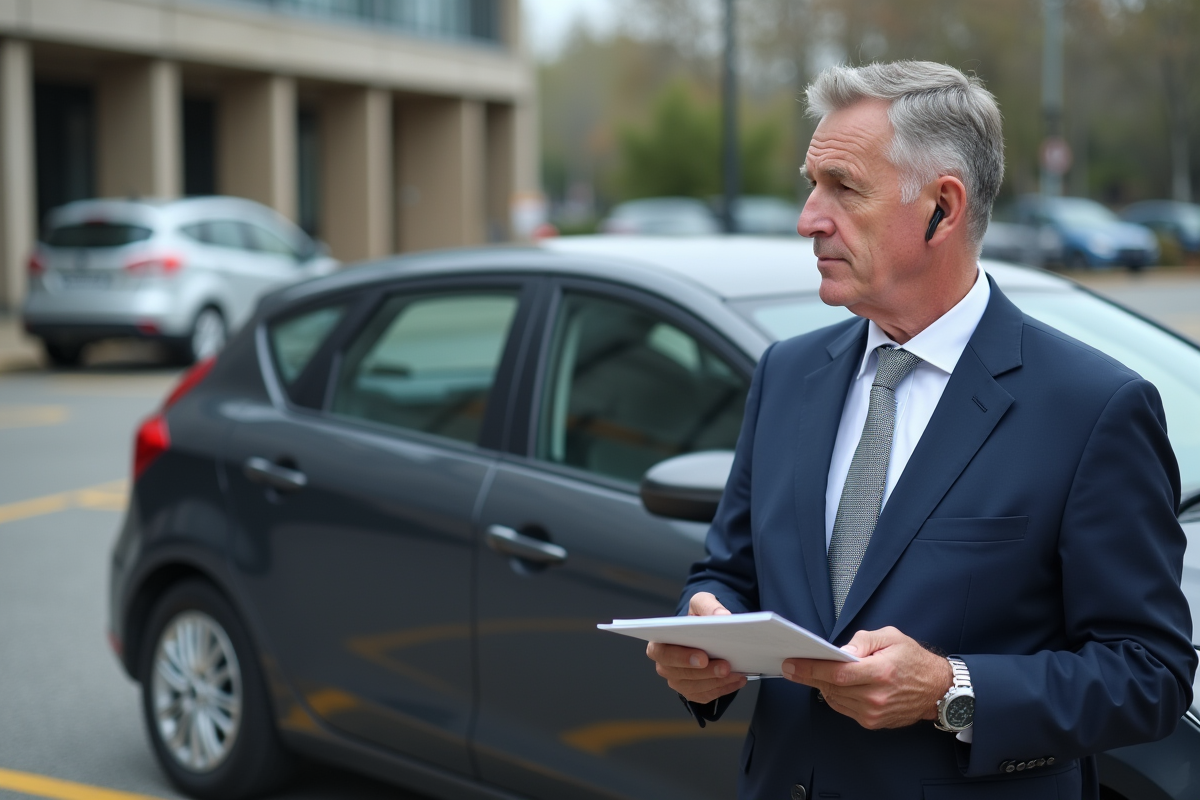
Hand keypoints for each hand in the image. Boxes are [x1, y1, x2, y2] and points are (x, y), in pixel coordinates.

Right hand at [646, 592, 746, 703]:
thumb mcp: (701, 603)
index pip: (662, 653)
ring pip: (695, 688)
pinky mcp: (692, 692)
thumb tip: (721, 617)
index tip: (703, 657)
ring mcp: (678, 681)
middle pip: (680, 674)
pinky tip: (738, 679)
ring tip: (737, 672)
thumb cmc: (698, 617)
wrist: (706, 631)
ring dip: (717, 682)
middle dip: (706, 672)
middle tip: (725, 667)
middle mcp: (665, 665)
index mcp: (660, 643)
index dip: (681, 657)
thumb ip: (708, 606)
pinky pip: (707, 695)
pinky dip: (724, 689)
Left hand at [781, 626, 951, 729]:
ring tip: (814, 672)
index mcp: (880, 672)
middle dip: (809, 675)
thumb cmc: (914, 660)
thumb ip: (863, 640)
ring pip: (834, 699)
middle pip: (831, 687)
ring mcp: (874, 712)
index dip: (811, 669)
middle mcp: (876, 696)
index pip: (837, 673)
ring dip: (821, 685)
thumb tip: (840, 650)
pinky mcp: (873, 722)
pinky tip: (834, 684)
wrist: (937, 690)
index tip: (792, 664)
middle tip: (793, 666)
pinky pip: (843, 708)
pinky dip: (834, 696)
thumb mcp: (891, 637)